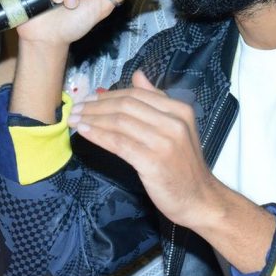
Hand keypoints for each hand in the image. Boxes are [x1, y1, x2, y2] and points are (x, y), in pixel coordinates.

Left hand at [68, 71, 275, 272]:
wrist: (200, 199)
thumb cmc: (184, 166)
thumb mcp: (177, 127)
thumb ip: (157, 101)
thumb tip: (138, 76)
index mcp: (179, 110)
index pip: (137, 95)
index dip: (109, 95)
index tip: (89, 99)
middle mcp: (173, 123)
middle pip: (126, 106)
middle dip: (96, 106)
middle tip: (76, 108)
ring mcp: (164, 142)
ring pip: (119, 122)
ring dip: (92, 119)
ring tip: (75, 120)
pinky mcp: (152, 162)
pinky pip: (119, 143)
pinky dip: (98, 135)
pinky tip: (84, 133)